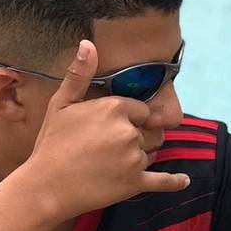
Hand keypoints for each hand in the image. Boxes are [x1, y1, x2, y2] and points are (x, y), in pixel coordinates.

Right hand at [27, 40, 189, 219]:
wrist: (46, 187)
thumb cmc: (51, 144)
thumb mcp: (61, 104)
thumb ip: (78, 74)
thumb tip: (88, 44)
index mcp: (115, 108)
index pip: (141, 110)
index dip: (130, 119)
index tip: (111, 129)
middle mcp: (129, 131)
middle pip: (148, 132)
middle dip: (136, 138)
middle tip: (111, 149)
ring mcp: (134, 158)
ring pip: (151, 153)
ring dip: (142, 157)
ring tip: (118, 163)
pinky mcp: (135, 183)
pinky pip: (163, 181)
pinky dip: (175, 182)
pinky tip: (184, 181)